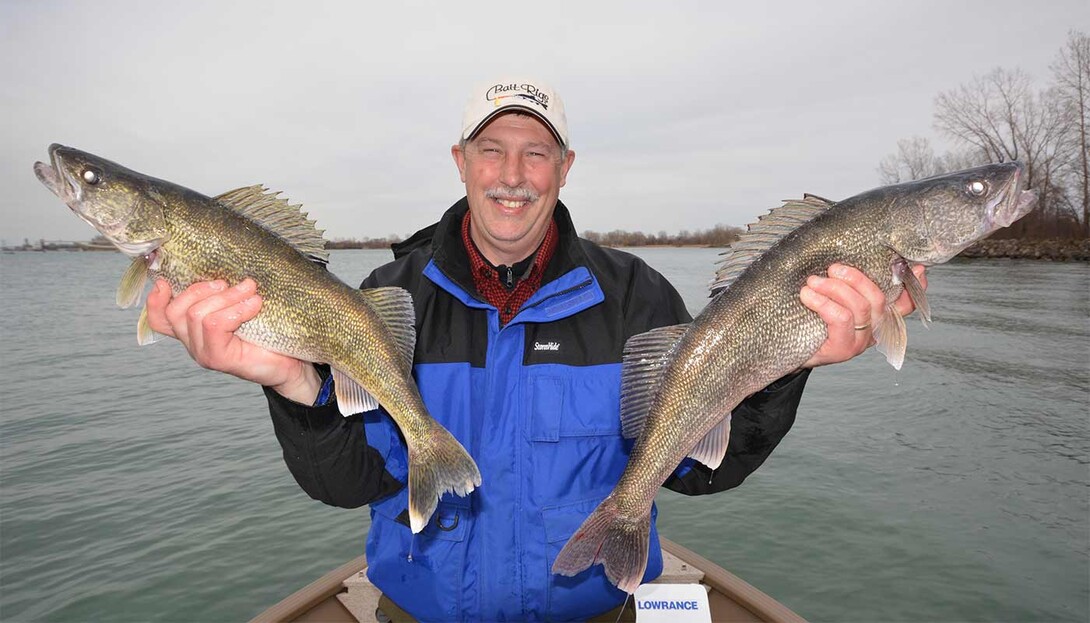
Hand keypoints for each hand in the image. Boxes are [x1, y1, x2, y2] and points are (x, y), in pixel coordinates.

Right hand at [144, 278, 320, 401]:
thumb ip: (224, 294)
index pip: (160, 318)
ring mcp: (203, 353)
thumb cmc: (268, 334)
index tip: (166, 281)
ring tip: (251, 291)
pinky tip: (255, 305)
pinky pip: (215, 325)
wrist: (291, 364)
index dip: (155, 300)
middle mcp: (193, 342)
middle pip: (176, 310)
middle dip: (203, 289)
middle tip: (232, 283)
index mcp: (193, 329)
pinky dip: (236, 310)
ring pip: (198, 314)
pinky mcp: (217, 358)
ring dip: (227, 297)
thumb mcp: (241, 307)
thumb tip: (220, 267)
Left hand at [799, 263, 926, 367]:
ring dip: (834, 288)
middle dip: (855, 278)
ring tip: (812, 282)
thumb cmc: (810, 319)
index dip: (915, 286)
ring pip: (859, 306)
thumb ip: (845, 284)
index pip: (904, 303)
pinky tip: (807, 296)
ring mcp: (861, 341)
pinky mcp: (844, 349)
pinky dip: (822, 302)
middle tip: (832, 268)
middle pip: (877, 298)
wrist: (785, 349)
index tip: (918, 268)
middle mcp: (874, 330)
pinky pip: (841, 318)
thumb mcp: (830, 298)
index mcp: (876, 316)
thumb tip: (845, 259)